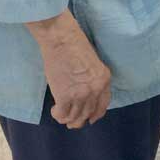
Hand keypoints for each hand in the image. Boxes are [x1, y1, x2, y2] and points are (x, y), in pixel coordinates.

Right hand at [27, 10, 111, 127]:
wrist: (62, 39)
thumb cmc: (74, 45)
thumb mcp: (92, 64)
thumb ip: (91, 80)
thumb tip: (83, 95)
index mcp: (104, 80)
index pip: (102, 105)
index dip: (95, 115)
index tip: (89, 119)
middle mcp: (95, 90)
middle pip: (87, 113)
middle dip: (78, 120)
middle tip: (70, 121)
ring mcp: (81, 94)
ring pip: (74, 117)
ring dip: (67, 118)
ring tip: (60, 114)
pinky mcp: (65, 96)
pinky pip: (62, 114)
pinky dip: (58, 115)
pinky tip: (55, 109)